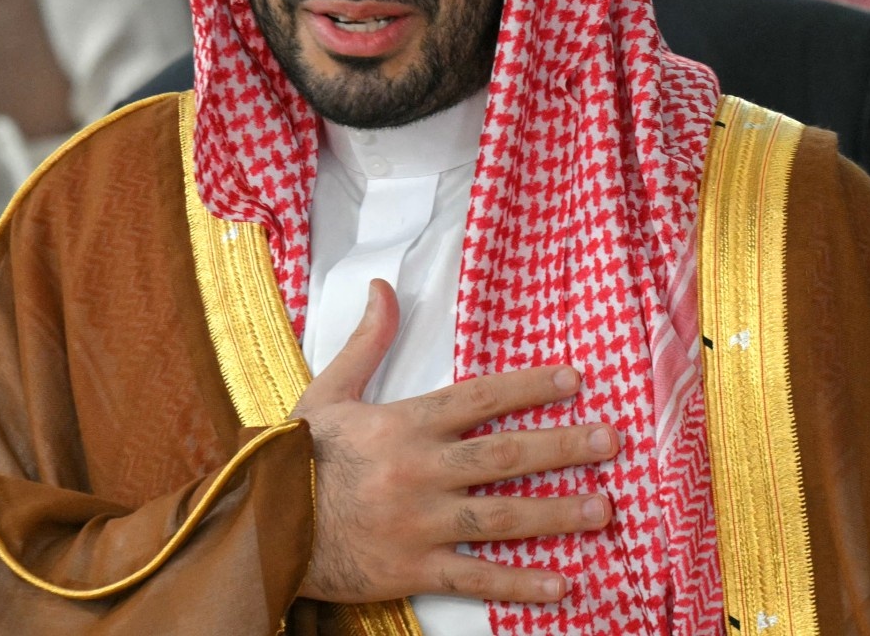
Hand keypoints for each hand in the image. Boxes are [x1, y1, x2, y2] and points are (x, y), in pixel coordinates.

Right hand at [290, 280, 619, 605]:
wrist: (260, 526)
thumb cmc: (296, 459)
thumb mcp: (326, 393)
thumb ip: (366, 343)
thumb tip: (383, 286)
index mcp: (402, 425)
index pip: (479, 399)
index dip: (528, 388)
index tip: (573, 381)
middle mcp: (418, 472)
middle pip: (504, 456)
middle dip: (562, 447)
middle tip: (610, 441)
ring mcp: (419, 524)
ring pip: (501, 517)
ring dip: (556, 512)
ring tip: (603, 508)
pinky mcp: (413, 568)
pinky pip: (476, 578)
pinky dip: (520, 582)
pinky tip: (563, 582)